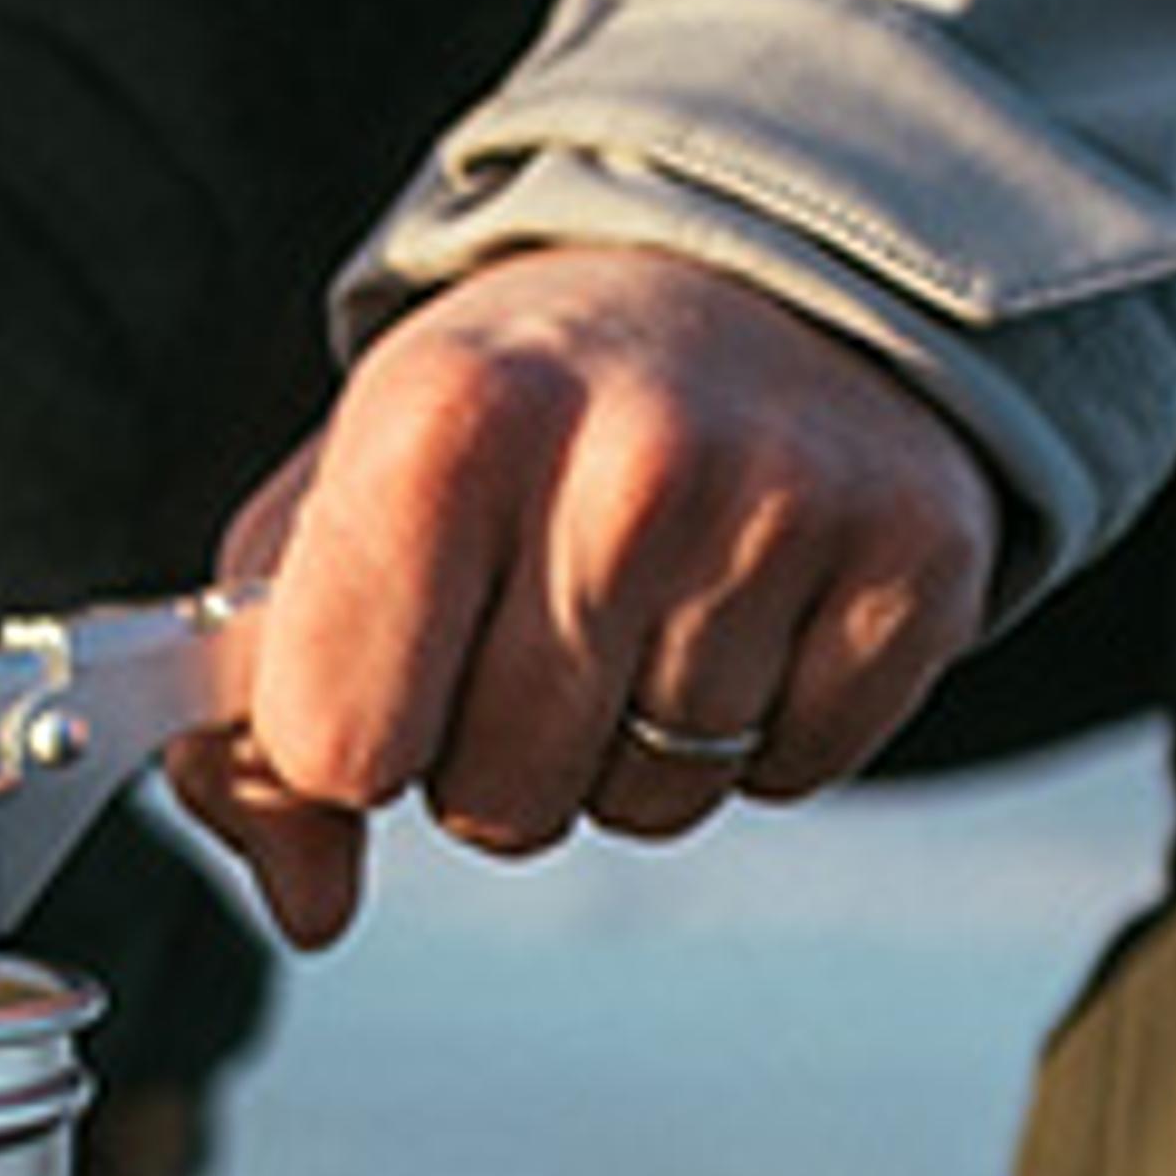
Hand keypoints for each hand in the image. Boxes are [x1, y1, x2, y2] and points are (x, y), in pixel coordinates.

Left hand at [170, 245, 1003, 946]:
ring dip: (623, 746)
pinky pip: (790, 777)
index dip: (347, 744)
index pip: (338, 749)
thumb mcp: (336, 512)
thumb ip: (257, 726)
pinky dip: (756, 731)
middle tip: (527, 616)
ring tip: (638, 596)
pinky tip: (742, 605)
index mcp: (438, 429)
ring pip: (645, 806)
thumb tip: (308, 906)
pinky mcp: (918, 560)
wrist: (747, 269)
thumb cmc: (510, 414)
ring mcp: (783, 511)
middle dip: (489, 754)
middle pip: (496, 802)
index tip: (383, 667)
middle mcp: (622, 465)